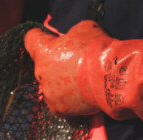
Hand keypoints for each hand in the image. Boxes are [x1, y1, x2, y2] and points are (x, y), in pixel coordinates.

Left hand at [24, 20, 142, 126]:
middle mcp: (40, 73)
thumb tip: (70, 39)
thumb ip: (70, 34)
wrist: (112, 77)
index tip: (44, 36)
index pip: (31, 39)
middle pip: (43, 64)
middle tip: (74, 61)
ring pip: (51, 85)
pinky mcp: (58, 109)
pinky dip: (68, 99)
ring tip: (81, 80)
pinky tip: (81, 94)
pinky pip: (59, 102)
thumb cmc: (98, 49)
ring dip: (62, 82)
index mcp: (43, 51)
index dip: (38, 36)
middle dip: (55, 62)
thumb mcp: (84, 28)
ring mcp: (48, 93)